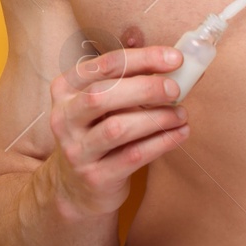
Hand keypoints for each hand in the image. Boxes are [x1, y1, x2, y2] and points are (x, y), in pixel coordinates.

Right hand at [46, 45, 189, 216]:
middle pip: (102, 95)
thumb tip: (180, 66)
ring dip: (156, 118)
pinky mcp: (95, 177)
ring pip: (117, 128)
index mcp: (66, 89)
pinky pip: (133, 156)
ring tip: (181, 114)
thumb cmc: (97, 132)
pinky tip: (180, 133)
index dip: (142, 58)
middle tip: (176, 90)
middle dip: (145, 88)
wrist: (75, 187)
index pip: (104, 65)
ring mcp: (77, 150)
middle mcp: (64, 118)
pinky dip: (161, 142)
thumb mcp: (103, 104)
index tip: (175, 58)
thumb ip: (132, 82)